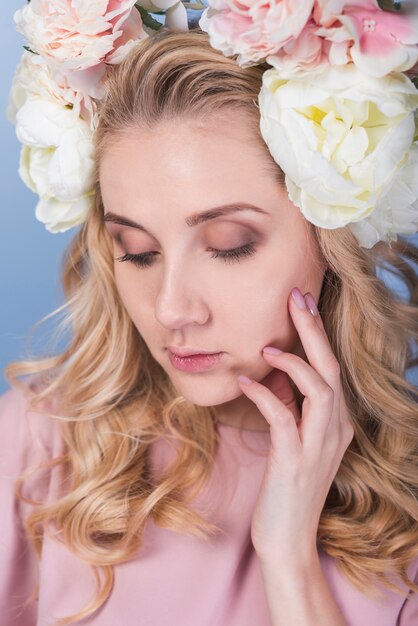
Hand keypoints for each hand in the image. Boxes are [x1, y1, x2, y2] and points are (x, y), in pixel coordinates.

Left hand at [237, 286, 353, 563]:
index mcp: (336, 421)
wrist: (287, 537)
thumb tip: (272, 372)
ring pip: (320, 389)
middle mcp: (336, 429)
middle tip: (297, 298)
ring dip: (296, 362)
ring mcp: (319, 445)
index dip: (318, 332)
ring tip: (268, 346)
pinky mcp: (296, 460)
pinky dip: (264, 395)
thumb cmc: (286, 486)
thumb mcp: (292, 439)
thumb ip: (289, 405)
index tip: (303, 301)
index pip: (331, 367)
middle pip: (331, 369)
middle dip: (314, 330)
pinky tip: (243, 381)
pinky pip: (283, 418)